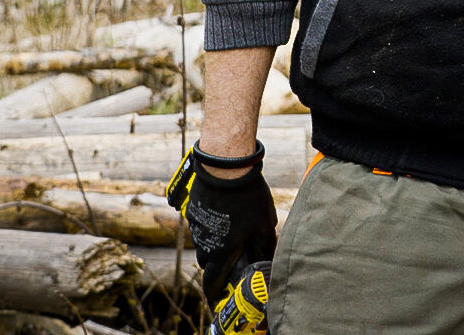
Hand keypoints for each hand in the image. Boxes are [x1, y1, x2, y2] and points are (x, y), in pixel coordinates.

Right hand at [184, 159, 277, 302]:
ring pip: (204, 241)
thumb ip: (265, 246)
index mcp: (220, 253)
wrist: (226, 167)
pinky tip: (226, 211)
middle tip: (233, 257)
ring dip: (215, 241)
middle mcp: (204, 243)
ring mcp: (196, 225)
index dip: (215, 293)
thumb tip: (269, 261)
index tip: (218, 297)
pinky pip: (202, 223)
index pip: (212, 283)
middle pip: (208, 262)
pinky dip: (212, 224)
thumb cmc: (247, 198)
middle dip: (218, 264)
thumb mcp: (264, 224)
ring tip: (233, 230)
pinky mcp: (194, 208)